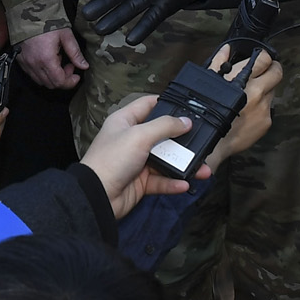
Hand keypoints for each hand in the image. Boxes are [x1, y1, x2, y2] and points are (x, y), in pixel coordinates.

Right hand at [17, 28, 88, 89]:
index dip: (70, 81)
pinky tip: (48, 62)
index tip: (76, 74)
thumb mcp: (66, 35)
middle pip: (50, 85)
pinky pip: (32, 75)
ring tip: (59, 62)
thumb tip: (84, 66)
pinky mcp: (21, 62)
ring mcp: (26, 64)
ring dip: (52, 77)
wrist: (27, 13)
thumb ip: (75, 53)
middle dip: (63, 79)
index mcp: (46, 59)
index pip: (59, 82)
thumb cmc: (47, 21)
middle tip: (69, 66)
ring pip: (41, 82)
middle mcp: (34, 65)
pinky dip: (42, 74)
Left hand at [79, 94, 196, 217]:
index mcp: (125, 121)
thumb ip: (165, 126)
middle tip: (202, 139)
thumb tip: (186, 121)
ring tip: (202, 168)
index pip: (148, 105)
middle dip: (182, 139)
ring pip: (165, 160)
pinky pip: (161, 180)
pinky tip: (185, 183)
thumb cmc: (111, 160)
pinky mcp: (140, 182)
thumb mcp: (139, 136)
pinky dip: (173, 182)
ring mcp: (136, 161)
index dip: (166, 103)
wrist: (97, 196)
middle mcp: (131, 139)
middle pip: (161, 134)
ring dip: (183, 164)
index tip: (187, 105)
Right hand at [201, 47, 281, 173]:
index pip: (264, 59)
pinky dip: (262, 107)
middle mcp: (257, 92)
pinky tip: (250, 110)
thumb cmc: (207, 112)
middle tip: (267, 70)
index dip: (264, 56)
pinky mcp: (266, 121)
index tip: (261, 58)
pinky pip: (269, 108)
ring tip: (252, 94)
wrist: (213, 142)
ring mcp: (264, 107)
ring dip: (266, 89)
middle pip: (277, 72)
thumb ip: (219, 63)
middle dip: (273, 69)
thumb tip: (226, 50)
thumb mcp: (210, 83)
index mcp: (243, 79)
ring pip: (273, 90)